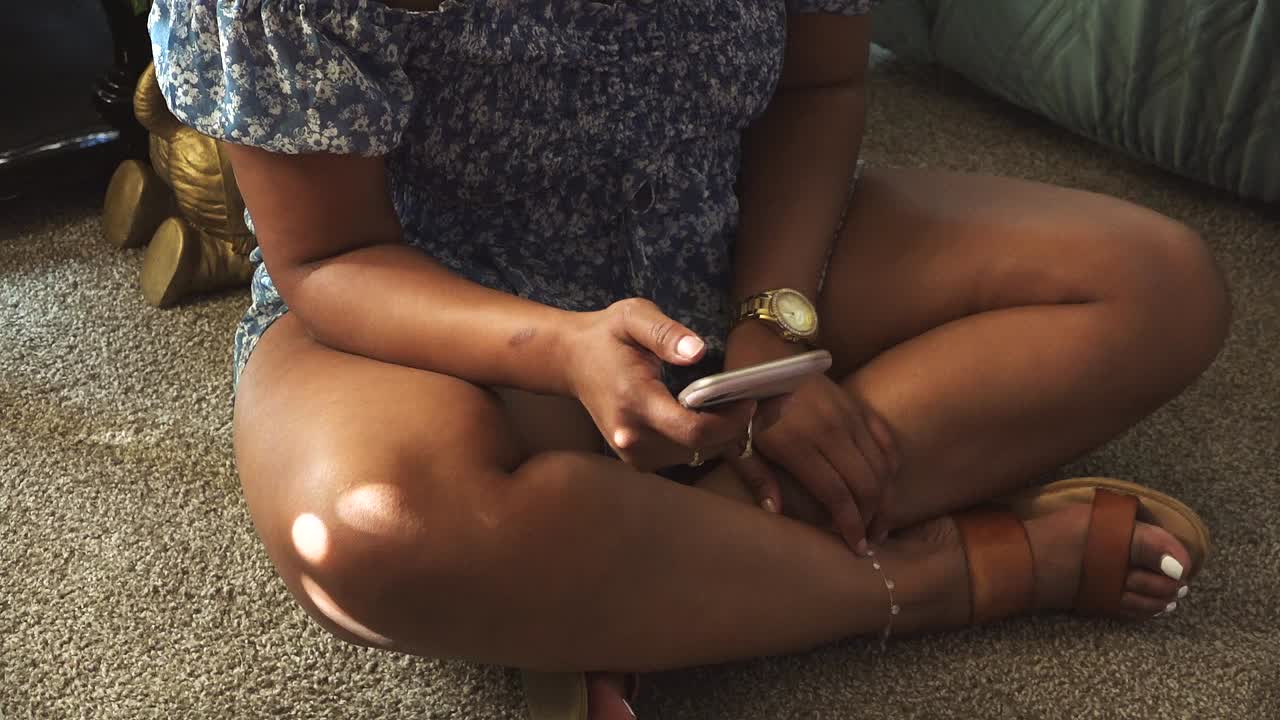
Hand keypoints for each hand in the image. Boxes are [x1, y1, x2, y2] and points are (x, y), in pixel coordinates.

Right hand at [564, 298, 755, 471]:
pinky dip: (710, 439)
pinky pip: (686, 455)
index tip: (754, 398)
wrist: (571, 361)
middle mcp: (633, 437)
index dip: (731, 420)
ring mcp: (634, 453)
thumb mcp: (633, 317)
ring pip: (698, 455)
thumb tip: (697, 351)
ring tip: (761, 406)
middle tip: (775, 399)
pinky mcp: (638, 458)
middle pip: (703, 447)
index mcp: (635, 403)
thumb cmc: (606, 336)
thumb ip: (665, 332)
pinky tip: (728, 417)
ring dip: (729, 434)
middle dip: (741, 426)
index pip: (693, 430)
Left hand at [725, 332, 898, 553]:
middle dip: (872, 518)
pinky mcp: (856, 404)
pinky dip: (891, 466)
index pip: (836, 493)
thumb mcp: (735, 442)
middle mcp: (828, 429)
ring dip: (885, 497)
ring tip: (881, 522)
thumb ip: (757, 478)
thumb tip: (777, 513)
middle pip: (866, 484)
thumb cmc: (742, 404)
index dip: (849, 524)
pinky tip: (887, 486)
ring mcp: (846, 414)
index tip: (855, 547)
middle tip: (869, 540)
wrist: (762, 353)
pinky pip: (885, 440)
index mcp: (796, 442)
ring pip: (881, 465)